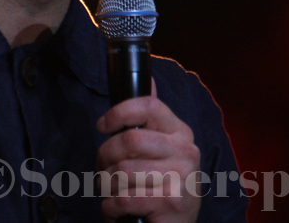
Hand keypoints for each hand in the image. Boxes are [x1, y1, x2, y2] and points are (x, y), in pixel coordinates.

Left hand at [95, 80, 200, 222]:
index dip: (118, 113)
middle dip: (104, 157)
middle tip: (103, 170)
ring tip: (114, 192)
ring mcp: (181, 178)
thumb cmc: (160, 185)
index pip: (148, 106)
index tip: (102, 125)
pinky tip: (118, 210)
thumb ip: (151, 118)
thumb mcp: (161, 148)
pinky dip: (110, 208)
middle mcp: (186, 152)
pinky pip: (122, 199)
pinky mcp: (171, 204)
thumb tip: (149, 80)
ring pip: (121, 172)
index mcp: (180, 132)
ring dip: (107, 186)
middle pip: (128, 140)